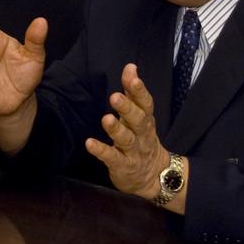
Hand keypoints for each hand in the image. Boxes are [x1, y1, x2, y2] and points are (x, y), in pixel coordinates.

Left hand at [84, 65, 178, 206]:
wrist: (154, 176)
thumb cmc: (141, 139)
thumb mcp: (139, 115)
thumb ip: (133, 93)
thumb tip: (130, 66)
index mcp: (146, 120)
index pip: (145, 104)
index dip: (139, 91)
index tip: (132, 77)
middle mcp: (142, 135)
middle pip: (138, 120)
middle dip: (128, 108)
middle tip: (115, 97)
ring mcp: (133, 152)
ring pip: (126, 140)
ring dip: (116, 129)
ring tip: (106, 118)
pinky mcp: (123, 166)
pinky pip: (112, 158)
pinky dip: (101, 151)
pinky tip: (89, 143)